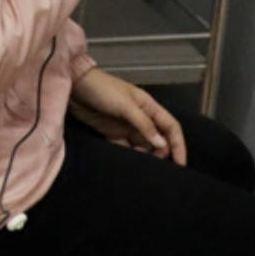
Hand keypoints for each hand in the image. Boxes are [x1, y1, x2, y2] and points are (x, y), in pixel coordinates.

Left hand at [68, 68, 185, 164]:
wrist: (73, 86)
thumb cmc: (101, 89)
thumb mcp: (125, 105)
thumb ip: (144, 124)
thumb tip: (162, 144)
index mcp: (148, 107)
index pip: (171, 127)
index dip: (178, 145)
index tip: (181, 163)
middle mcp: (140, 118)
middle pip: (159, 139)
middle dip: (162, 154)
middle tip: (159, 169)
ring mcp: (126, 126)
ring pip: (143, 145)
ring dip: (146, 156)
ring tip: (144, 169)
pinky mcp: (112, 133)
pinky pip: (126, 148)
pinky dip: (130, 156)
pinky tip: (130, 164)